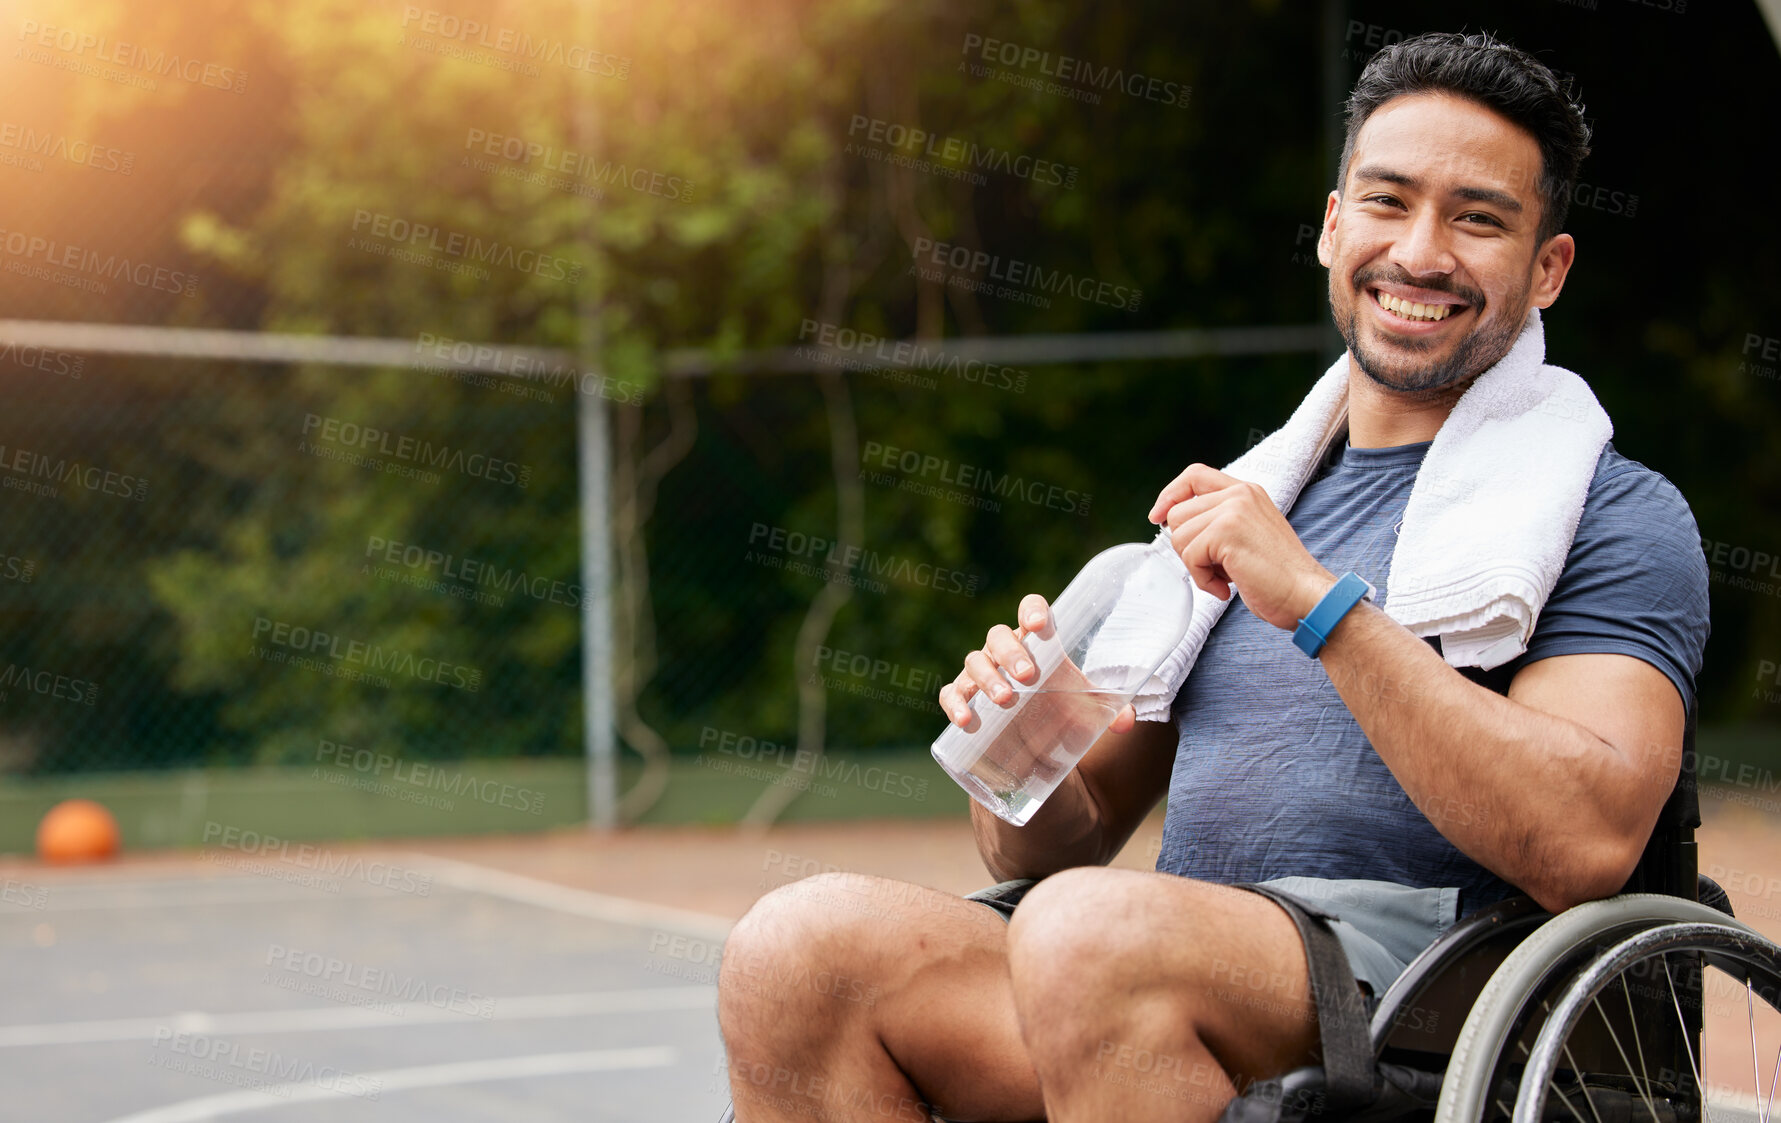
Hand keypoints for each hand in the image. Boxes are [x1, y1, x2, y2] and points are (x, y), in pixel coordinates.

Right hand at [939, 593, 1137, 733]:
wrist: (1034, 741)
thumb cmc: (1060, 709)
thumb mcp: (1086, 708)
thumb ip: (1110, 711)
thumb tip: (1125, 721)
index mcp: (1037, 642)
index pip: (1032, 611)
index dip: (1032, 610)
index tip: (1037, 624)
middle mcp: (1005, 652)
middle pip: (998, 636)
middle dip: (1011, 653)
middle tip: (1028, 676)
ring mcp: (981, 674)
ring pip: (974, 662)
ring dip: (986, 678)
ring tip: (1004, 699)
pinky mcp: (964, 699)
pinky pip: (951, 693)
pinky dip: (955, 702)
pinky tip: (965, 718)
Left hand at [1147, 464, 1337, 631]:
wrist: (1306, 595)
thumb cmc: (1276, 577)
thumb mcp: (1246, 536)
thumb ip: (1218, 521)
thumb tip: (1173, 523)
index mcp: (1246, 492)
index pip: (1194, 475)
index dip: (1170, 494)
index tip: (1157, 516)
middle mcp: (1240, 494)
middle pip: (1178, 513)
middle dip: (1188, 548)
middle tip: (1218, 568)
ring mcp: (1234, 510)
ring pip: (1179, 536)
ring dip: (1196, 566)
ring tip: (1226, 577)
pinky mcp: (1227, 531)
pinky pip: (1190, 556)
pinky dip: (1203, 579)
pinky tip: (1226, 587)